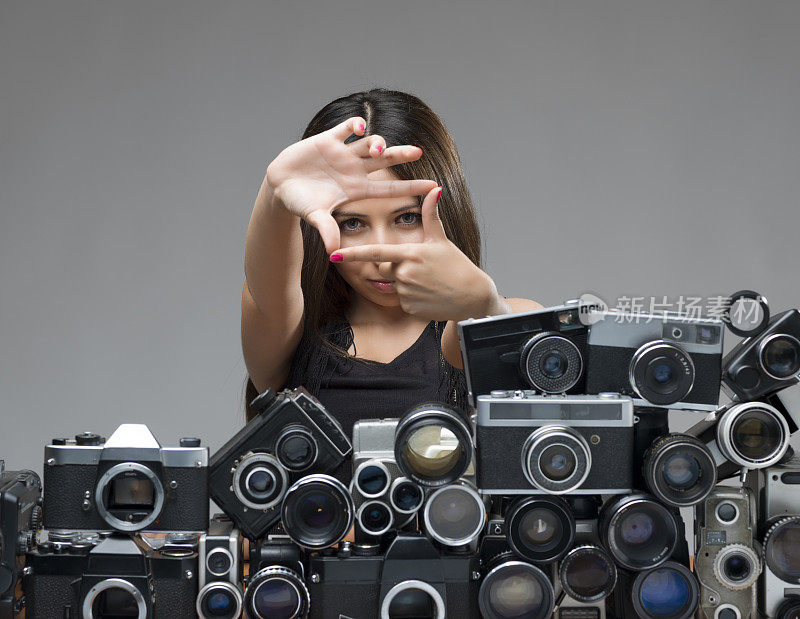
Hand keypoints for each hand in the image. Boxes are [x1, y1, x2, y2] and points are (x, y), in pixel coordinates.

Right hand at [265, 116, 437, 253]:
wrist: (280, 184)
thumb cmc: (299, 202)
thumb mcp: (314, 216)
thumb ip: (326, 230)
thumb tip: (333, 252)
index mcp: (356, 189)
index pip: (388, 188)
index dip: (410, 187)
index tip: (432, 185)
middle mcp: (354, 170)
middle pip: (385, 161)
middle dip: (401, 155)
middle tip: (418, 152)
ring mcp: (343, 154)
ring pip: (369, 144)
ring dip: (378, 143)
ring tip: (379, 148)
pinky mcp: (328, 140)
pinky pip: (347, 128)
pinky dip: (355, 125)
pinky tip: (360, 127)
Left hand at [331, 186, 499, 321]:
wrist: (472, 296)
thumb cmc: (457, 265)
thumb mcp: (441, 240)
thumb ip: (430, 215)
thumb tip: (435, 189)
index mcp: (410, 253)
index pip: (375, 253)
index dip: (353, 254)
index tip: (333, 255)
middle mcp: (404, 273)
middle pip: (384, 269)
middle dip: (395, 267)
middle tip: (420, 269)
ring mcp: (406, 292)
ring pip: (393, 285)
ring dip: (405, 283)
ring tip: (428, 282)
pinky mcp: (409, 307)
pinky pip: (401, 300)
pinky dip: (412, 298)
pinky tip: (428, 295)